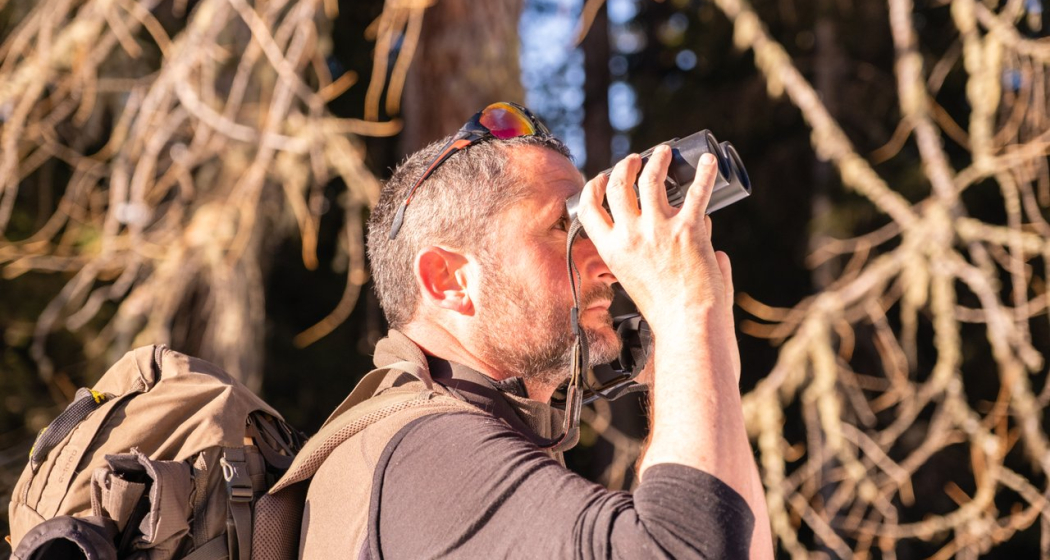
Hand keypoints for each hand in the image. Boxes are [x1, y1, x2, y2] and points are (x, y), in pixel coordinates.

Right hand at [576, 146, 739, 380]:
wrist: (688, 325)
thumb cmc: (666, 311)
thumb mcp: (636, 282)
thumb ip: (646, 258)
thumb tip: (682, 241)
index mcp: (611, 250)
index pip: (588, 209)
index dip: (593, 187)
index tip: (602, 178)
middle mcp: (630, 236)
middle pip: (618, 185)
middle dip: (626, 165)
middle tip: (637, 160)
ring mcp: (658, 229)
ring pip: (651, 178)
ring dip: (657, 160)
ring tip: (664, 153)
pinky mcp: (688, 228)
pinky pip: (697, 191)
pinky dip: (705, 173)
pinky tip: (710, 162)